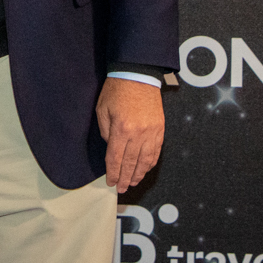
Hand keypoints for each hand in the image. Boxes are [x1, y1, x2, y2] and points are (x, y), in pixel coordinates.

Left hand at [96, 77, 163, 192]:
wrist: (138, 74)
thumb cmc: (117, 90)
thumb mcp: (102, 109)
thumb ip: (106, 132)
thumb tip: (111, 148)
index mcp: (121, 129)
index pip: (116, 158)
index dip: (113, 173)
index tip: (111, 182)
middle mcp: (138, 133)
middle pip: (130, 163)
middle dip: (125, 178)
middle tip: (122, 188)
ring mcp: (151, 132)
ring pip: (145, 160)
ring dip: (139, 174)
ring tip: (132, 182)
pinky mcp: (160, 129)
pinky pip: (156, 151)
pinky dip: (150, 163)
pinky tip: (145, 169)